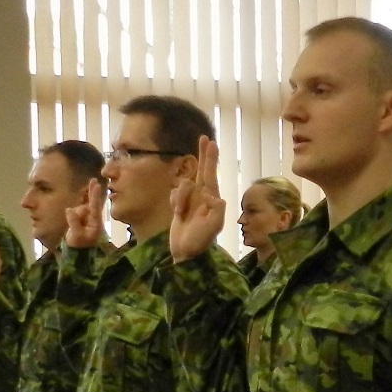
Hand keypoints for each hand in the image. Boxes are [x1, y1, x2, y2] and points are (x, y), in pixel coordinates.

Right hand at [66, 179, 103, 248]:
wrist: (78, 250)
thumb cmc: (79, 245)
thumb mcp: (76, 236)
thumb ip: (74, 223)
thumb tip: (69, 209)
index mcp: (95, 222)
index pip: (95, 207)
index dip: (95, 197)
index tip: (97, 186)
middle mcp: (93, 217)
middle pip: (92, 202)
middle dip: (92, 192)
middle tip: (93, 180)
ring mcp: (88, 216)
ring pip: (82, 205)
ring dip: (80, 206)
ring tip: (76, 222)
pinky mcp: (82, 215)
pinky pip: (81, 205)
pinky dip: (81, 200)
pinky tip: (81, 194)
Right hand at [170, 136, 225, 263]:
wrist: (185, 253)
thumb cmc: (201, 241)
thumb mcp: (214, 226)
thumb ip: (217, 209)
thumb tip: (212, 195)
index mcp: (212, 199)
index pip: (211, 174)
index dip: (211, 158)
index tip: (211, 142)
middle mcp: (203, 196)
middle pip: (202, 171)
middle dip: (204, 155)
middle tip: (204, 138)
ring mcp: (192, 201)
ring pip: (182, 185)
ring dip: (179, 198)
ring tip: (180, 213)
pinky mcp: (180, 205)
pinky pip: (174, 194)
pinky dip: (174, 202)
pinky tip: (177, 214)